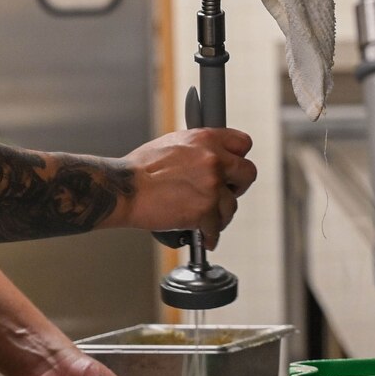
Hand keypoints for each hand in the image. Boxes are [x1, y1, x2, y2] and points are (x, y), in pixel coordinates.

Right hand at [118, 128, 255, 243]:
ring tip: (207, 219)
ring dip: (220, 215)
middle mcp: (213, 160)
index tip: (233, 169)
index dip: (239, 158)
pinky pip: (216, 228)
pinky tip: (203, 236)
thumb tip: (208, 158)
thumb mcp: (172, 144)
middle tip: (226, 193)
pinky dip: (209, 235)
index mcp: (206, 139)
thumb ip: (197, 149)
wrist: (126, 190)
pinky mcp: (205, 211)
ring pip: (232, 206)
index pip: (243, 143)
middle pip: (248, 173)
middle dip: (237, 186)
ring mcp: (211, 186)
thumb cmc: (140, 170)